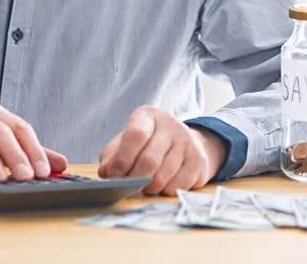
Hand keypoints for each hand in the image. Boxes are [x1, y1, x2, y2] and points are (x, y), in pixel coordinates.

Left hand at [98, 106, 225, 195]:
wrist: (184, 142)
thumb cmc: (148, 143)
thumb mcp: (126, 141)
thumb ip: (112, 155)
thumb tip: (106, 173)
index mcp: (148, 115)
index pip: (135, 135)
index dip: (122, 159)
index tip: (113, 175)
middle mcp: (170, 125)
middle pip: (149, 160)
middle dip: (135, 179)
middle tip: (128, 187)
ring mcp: (188, 142)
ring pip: (164, 176)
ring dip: (149, 188)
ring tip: (144, 187)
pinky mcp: (199, 161)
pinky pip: (179, 185)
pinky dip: (165, 191)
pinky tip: (162, 186)